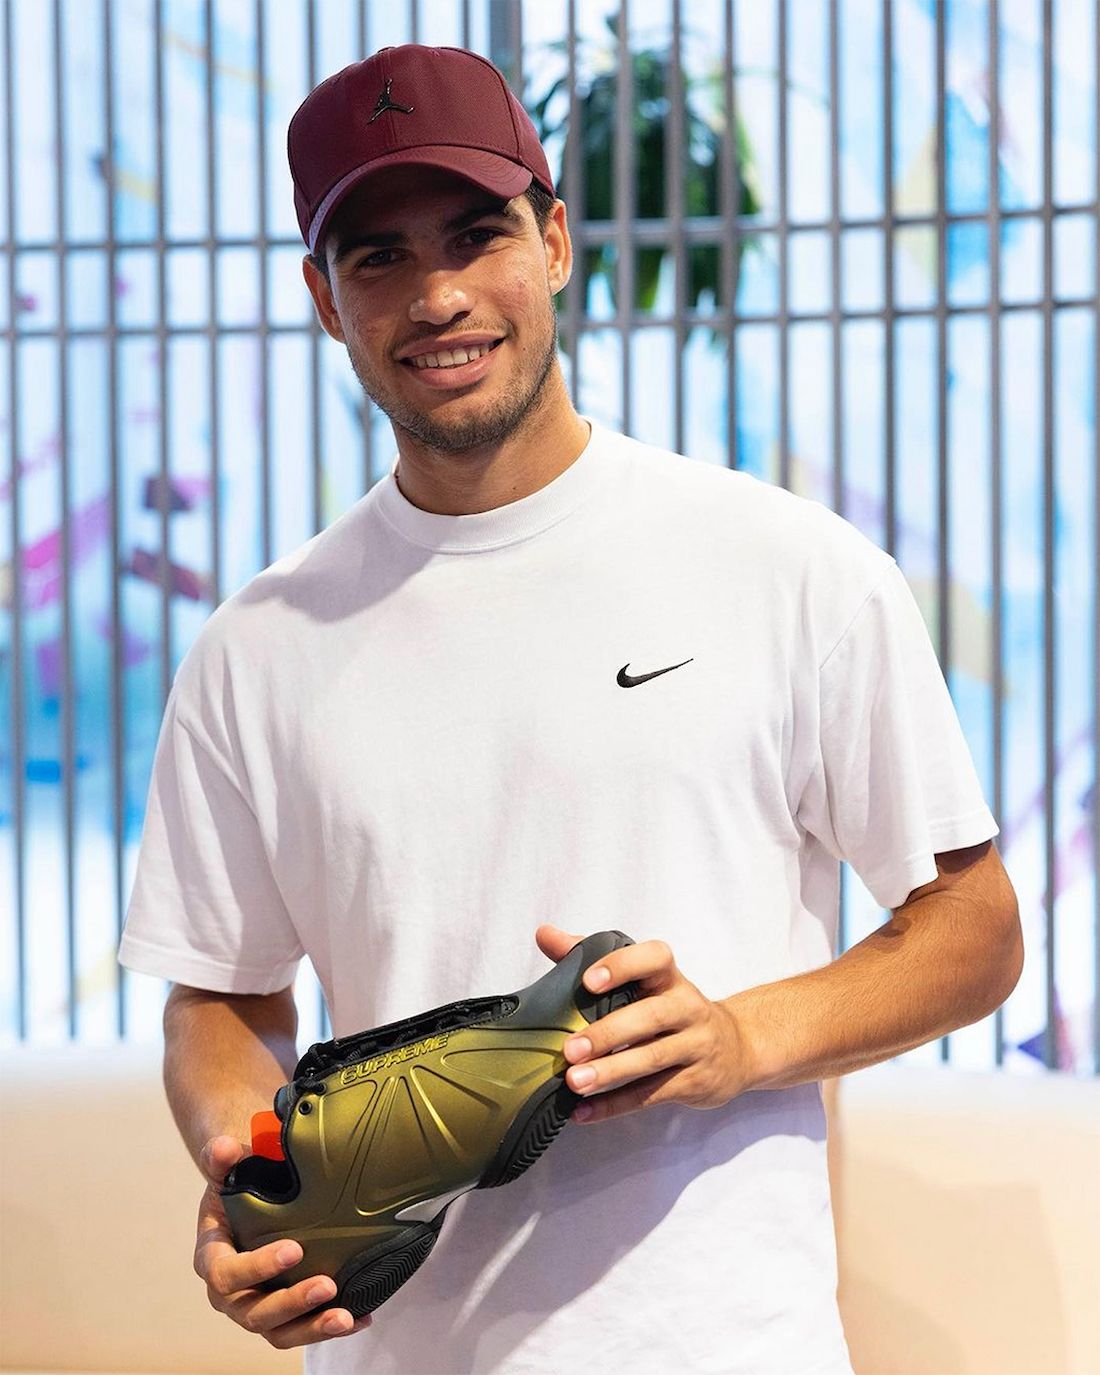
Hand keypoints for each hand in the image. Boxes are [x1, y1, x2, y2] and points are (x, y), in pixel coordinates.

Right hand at [194, 1135, 371, 1348]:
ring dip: (311, 1328)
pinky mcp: (281, 1314)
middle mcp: (230, 1293)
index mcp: (211, 1258)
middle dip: (291, 1303)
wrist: (246, 1198)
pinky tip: (361, 1318)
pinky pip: (299, 1330)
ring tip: (346, 1317)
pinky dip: (326, 1327)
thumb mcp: (226, 1169)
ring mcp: (255, 1306)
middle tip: (327, 1285)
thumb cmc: (236, 1185)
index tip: (295, 1250)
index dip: (257, 1267)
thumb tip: (225, 1148)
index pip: (227, 1274)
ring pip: (277, 1333)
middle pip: (253, 1312)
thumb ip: (221, 1158)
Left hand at [536, 925, 748, 1124]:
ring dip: (610, 1072)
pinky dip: (615, 1105)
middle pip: (651, 1017)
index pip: (655, 959)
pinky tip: (584, 1110)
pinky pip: (652, 1094)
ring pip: (652, 1059)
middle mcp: (688, 1007)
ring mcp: (696, 1046)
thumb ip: (593, 955)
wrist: (736, 1048)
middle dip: (608, 1033)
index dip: (623, 967)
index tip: (589, 981)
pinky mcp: (695, 1082)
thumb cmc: (673, 1007)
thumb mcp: (644, 979)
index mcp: (670, 977)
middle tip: (569, 1050)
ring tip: (574, 1082)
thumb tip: (545, 935)